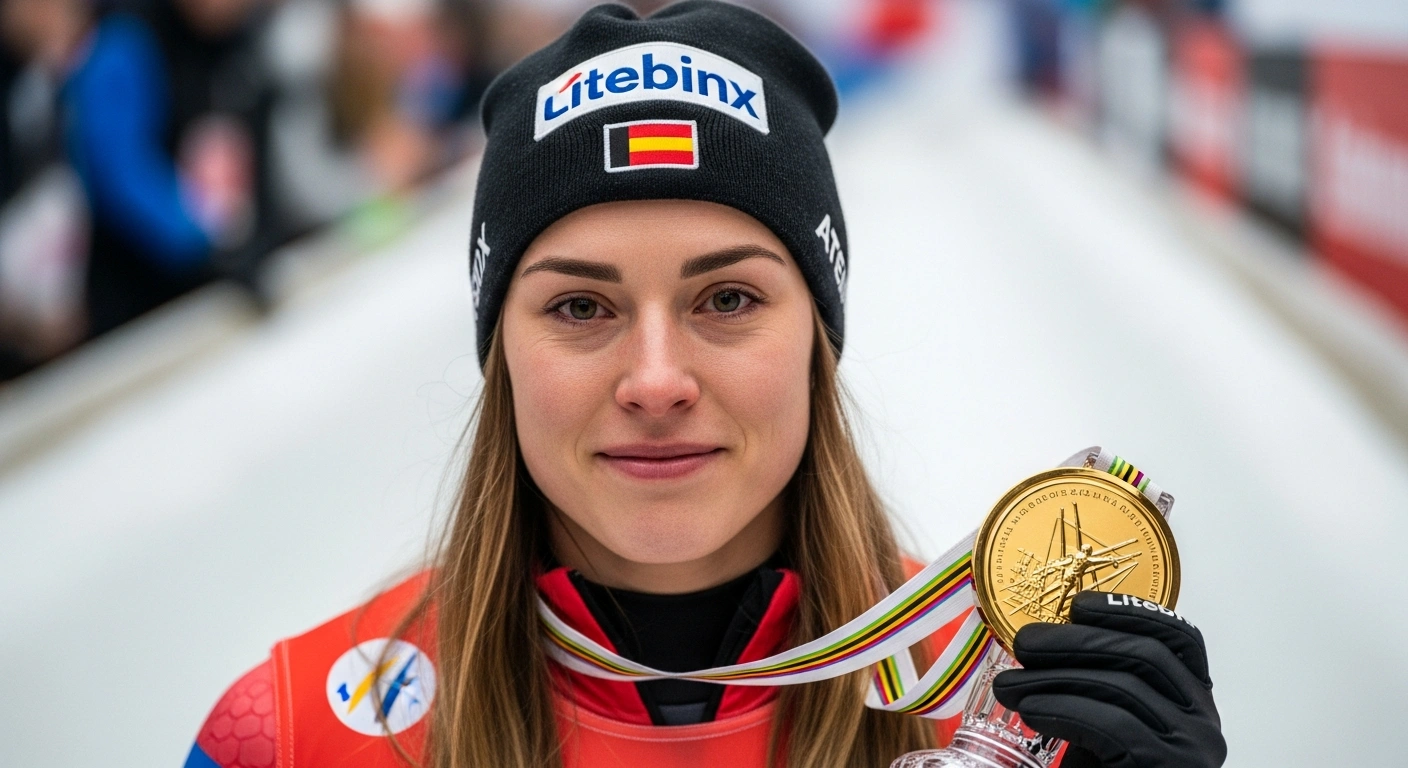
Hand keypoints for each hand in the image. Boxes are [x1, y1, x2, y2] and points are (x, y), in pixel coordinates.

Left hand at [992, 591, 1225, 767]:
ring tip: (1008, 684)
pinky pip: (1112, 724)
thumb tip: (1039, 640)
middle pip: (1144, 655)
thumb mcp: (1102, 725)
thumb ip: (1091, 686)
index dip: (1130, 611)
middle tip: (1023, 643)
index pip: (1180, 638)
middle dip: (1077, 641)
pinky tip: (1030, 710)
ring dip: (1054, 677)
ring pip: (1123, 685)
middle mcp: (1205, 723)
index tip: (1079, 604)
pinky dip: (1064, 708)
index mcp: (1195, 702)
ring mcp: (1192, 749)